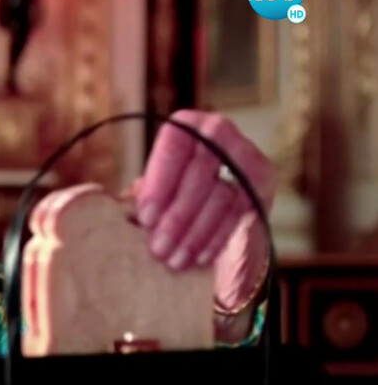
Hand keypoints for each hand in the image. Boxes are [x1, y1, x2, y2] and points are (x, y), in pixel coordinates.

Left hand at [131, 110, 276, 317]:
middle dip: (176, 216)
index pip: (174, 144)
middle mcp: (220, 132)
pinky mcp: (263, 182)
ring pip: (222, 196)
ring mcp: (247, 155)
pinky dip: (217, 238)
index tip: (144, 217)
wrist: (212, 207)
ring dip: (194, 233)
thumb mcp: (154, 191)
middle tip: (156, 249)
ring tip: (173, 259)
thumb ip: (142, 195)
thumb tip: (120, 209)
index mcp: (187, 125)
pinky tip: (199, 258)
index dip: (160, 182)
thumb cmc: (170, 195)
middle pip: (200, 173)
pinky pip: (241, 212)